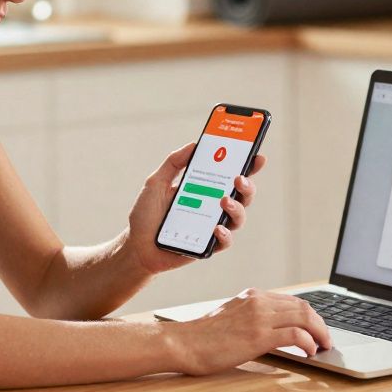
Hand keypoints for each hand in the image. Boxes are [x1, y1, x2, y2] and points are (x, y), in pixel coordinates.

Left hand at [124, 142, 266, 275]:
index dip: (248, 166)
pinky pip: (224, 241)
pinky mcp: (207, 247)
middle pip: (242, 195)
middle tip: (239, 178)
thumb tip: (194, 144)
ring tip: (225, 200)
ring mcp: (212, 227)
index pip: (230, 175)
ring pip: (238, 217)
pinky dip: (224, 234)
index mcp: (205, 189)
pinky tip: (217, 228)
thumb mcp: (156, 182)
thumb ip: (174, 162)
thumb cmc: (146, 214)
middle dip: (247, 185)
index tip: (257, 156)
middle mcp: (213, 207)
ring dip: (237, 207)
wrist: (135, 245)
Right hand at [171, 289, 332, 374]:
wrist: (185, 343)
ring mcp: (259, 317)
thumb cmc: (204, 336)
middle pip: (304, 306)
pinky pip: (295, 335)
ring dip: (319, 333)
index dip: (311, 316)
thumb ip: (253, 317)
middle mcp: (258, 301)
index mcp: (252, 296)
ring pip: (304, 317)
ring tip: (322, 346)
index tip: (317, 329)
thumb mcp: (232, 317)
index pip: (293, 301)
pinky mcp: (258, 335)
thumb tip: (276, 330)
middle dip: (320, 324)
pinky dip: (308, 343)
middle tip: (325, 339)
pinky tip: (309, 352)